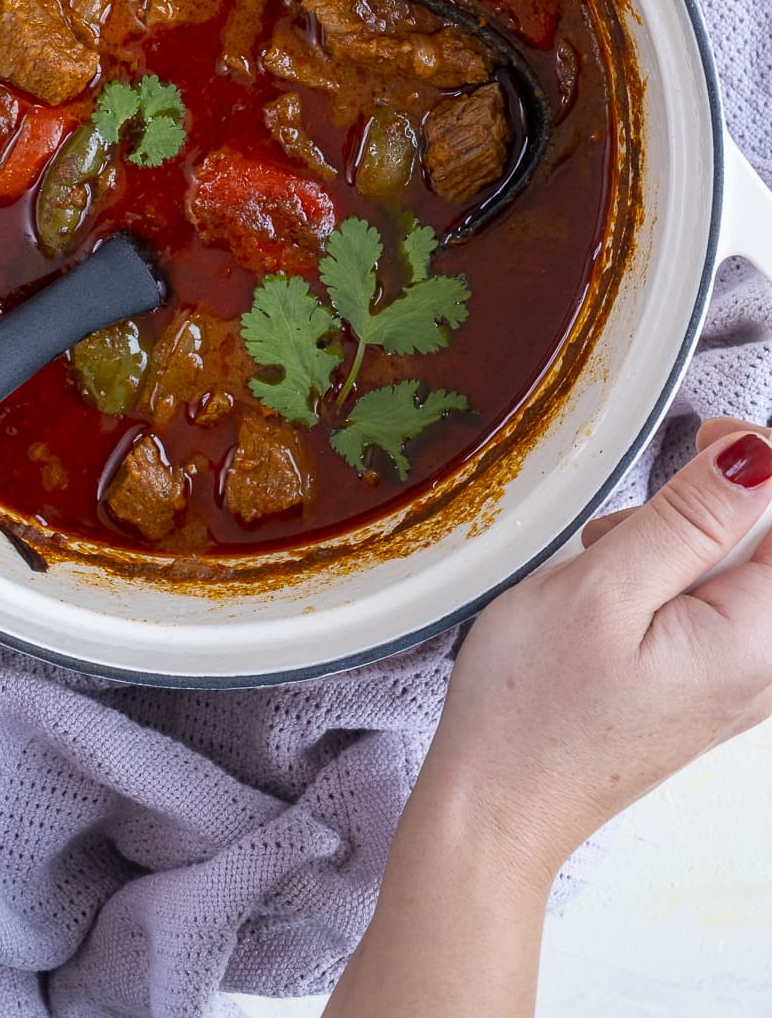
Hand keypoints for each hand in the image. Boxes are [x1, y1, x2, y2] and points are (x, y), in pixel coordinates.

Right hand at [420, 418, 771, 880]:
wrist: (496, 803)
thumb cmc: (533, 706)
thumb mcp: (603, 588)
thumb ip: (689, 516)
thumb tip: (757, 454)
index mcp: (756, 638)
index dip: (759, 461)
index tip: (701, 437)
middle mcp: (765, 665)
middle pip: (767, 544)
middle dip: (711, 504)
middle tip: (633, 520)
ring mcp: (739, 679)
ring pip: (740, 568)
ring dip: (680, 539)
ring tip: (606, 562)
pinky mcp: (707, 683)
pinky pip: (714, 602)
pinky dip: (666, 576)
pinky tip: (610, 594)